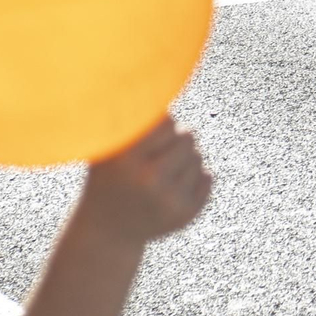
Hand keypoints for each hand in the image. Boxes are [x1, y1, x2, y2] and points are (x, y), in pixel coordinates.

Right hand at [78, 119, 211, 245]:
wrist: (109, 231)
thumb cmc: (108, 177)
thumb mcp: (108, 149)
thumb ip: (130, 121)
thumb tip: (158, 84)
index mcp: (126, 161)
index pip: (166, 121)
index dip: (162, 122)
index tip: (154, 130)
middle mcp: (149, 181)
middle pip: (187, 137)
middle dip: (177, 139)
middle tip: (159, 151)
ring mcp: (170, 200)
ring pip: (197, 157)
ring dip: (184, 158)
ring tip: (163, 168)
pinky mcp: (187, 214)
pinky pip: (207, 177)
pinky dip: (193, 176)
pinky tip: (172, 184)